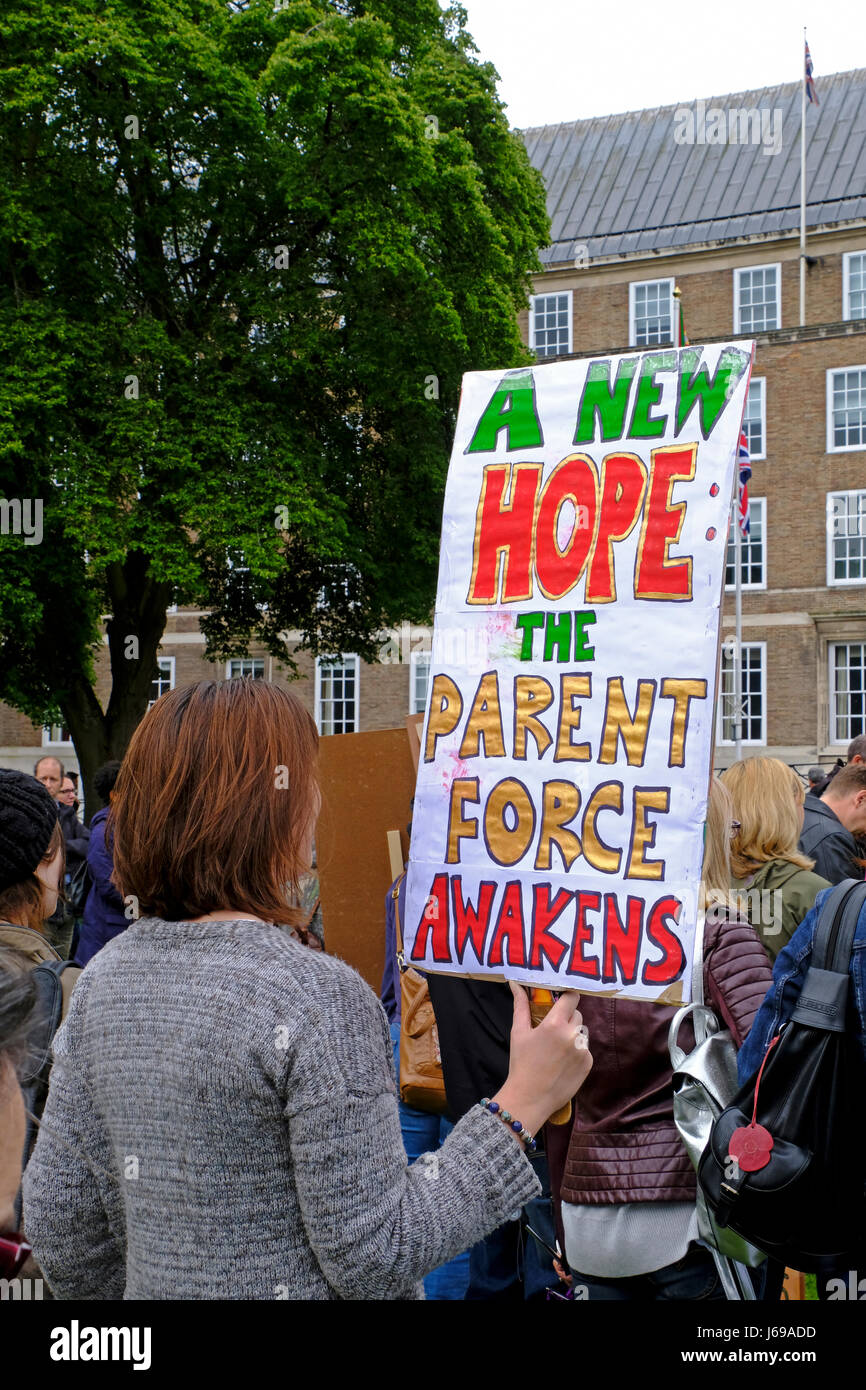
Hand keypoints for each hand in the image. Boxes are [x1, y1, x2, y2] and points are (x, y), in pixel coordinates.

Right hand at [491, 983, 591, 1138]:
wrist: (530, 1098)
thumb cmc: (521, 1063)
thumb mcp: (518, 1032)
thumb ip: (520, 1005)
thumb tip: (515, 984)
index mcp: (554, 1024)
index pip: (572, 997)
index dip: (567, 996)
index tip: (561, 1000)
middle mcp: (572, 1035)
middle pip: (577, 1014)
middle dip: (567, 1017)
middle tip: (552, 1029)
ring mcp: (583, 1050)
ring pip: (581, 1031)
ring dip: (572, 1034)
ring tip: (556, 1049)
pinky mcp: (588, 1063)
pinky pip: (585, 1049)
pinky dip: (576, 1051)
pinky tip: (563, 1062)